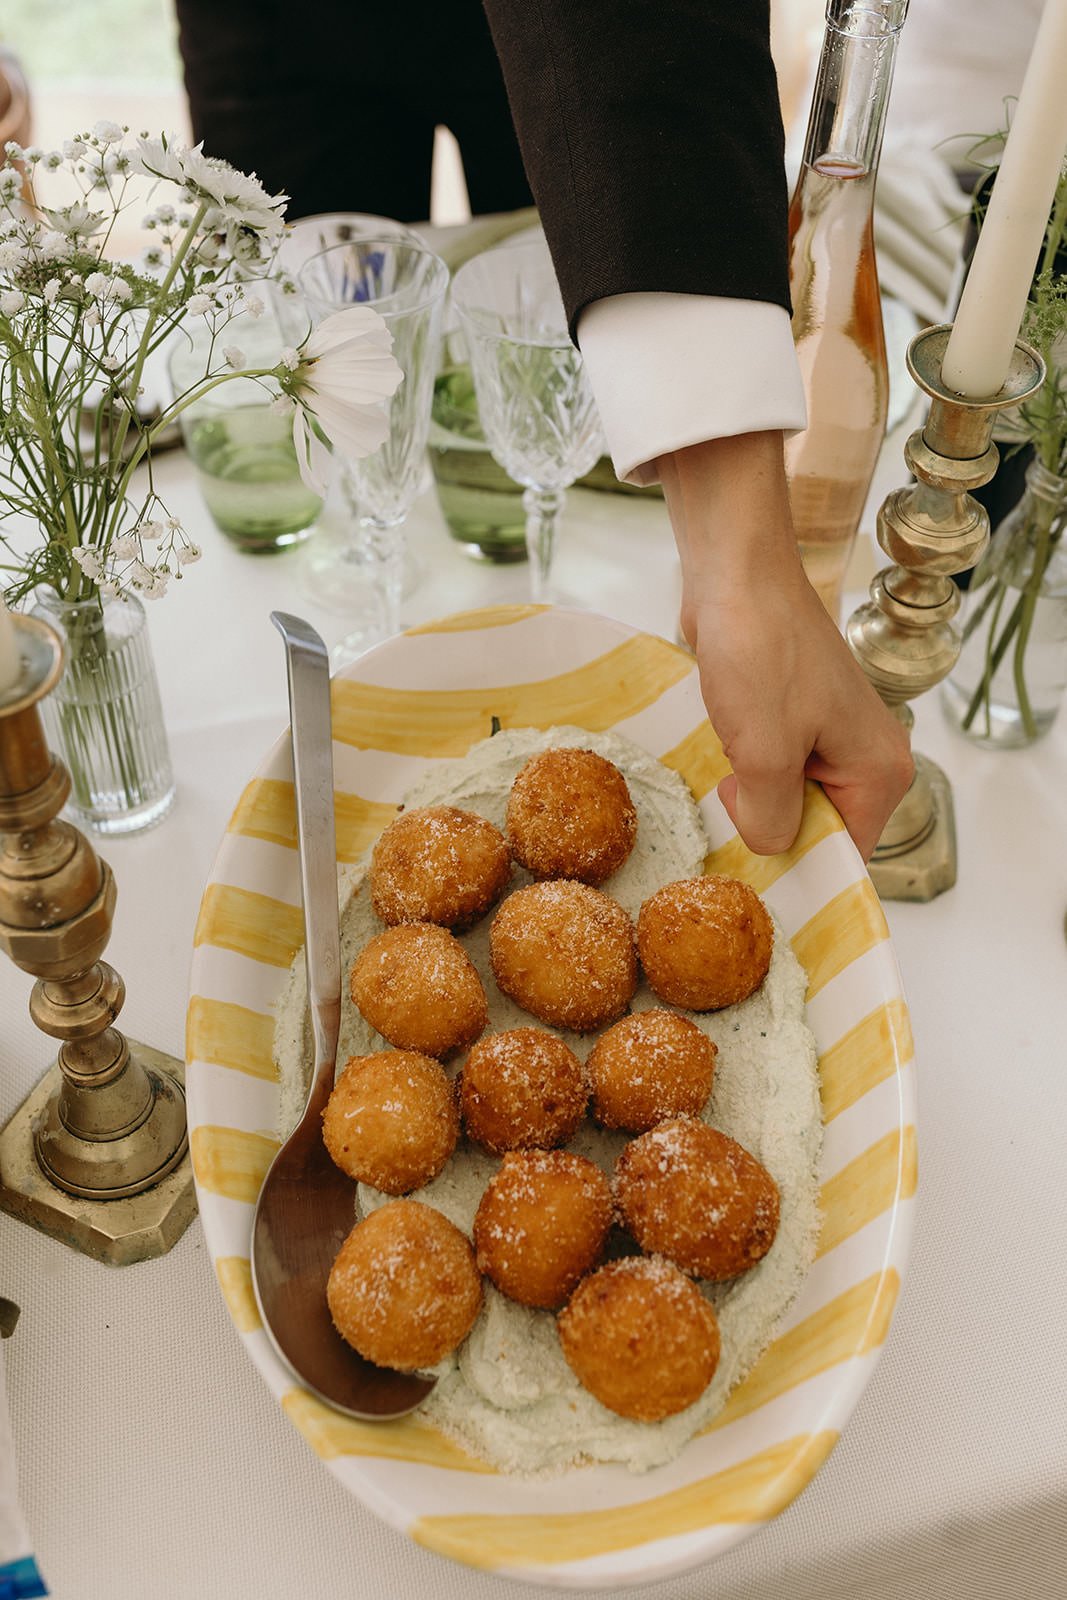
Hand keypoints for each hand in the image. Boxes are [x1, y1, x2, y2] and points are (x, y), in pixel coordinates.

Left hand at [657, 432, 913, 860]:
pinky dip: (747, 768)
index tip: (748, 863)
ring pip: (790, 799)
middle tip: (728, 807)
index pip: (847, 854)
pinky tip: (725, 749)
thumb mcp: (765, 754)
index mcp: (880, 771)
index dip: (798, 864)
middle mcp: (868, 756)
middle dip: (772, 826)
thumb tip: (769, 846)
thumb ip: (773, 818)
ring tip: (726, 771)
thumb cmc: (759, 655)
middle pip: (819, 829)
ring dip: (753, 795)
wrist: (736, 573)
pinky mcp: (798, 715)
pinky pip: (775, 767)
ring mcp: (833, 734)